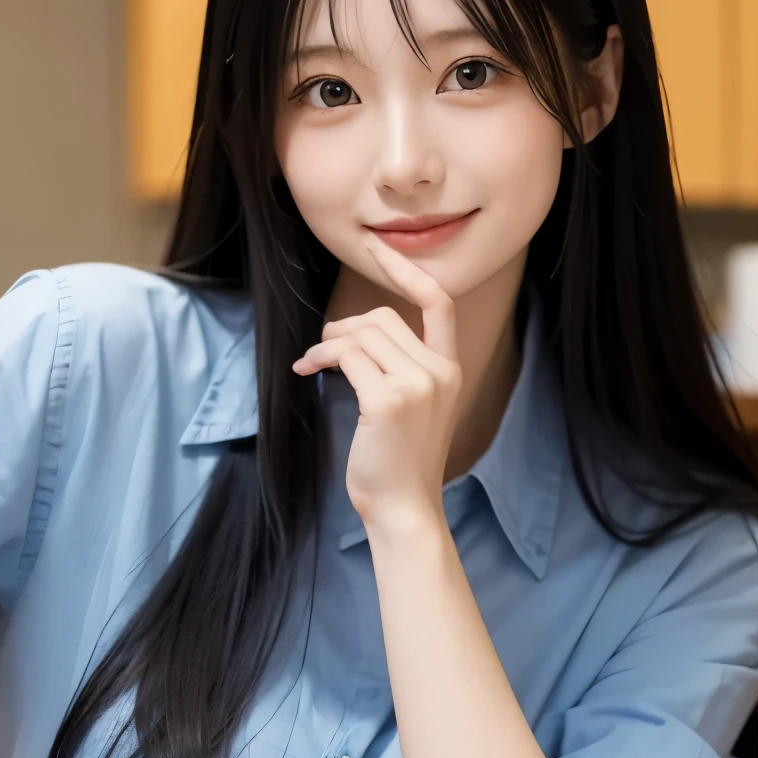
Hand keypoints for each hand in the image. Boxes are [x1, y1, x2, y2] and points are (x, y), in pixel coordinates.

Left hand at [292, 236, 460, 533]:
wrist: (403, 508)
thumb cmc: (399, 463)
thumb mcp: (411, 408)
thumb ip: (399, 369)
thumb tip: (354, 337)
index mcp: (450, 370)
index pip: (439, 302)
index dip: (407, 271)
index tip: (379, 249)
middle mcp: (440, 372)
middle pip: (385, 317)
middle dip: (346, 326)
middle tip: (322, 350)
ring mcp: (417, 385)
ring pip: (362, 334)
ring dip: (328, 344)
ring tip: (312, 363)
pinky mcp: (389, 401)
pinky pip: (347, 357)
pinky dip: (321, 357)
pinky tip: (307, 371)